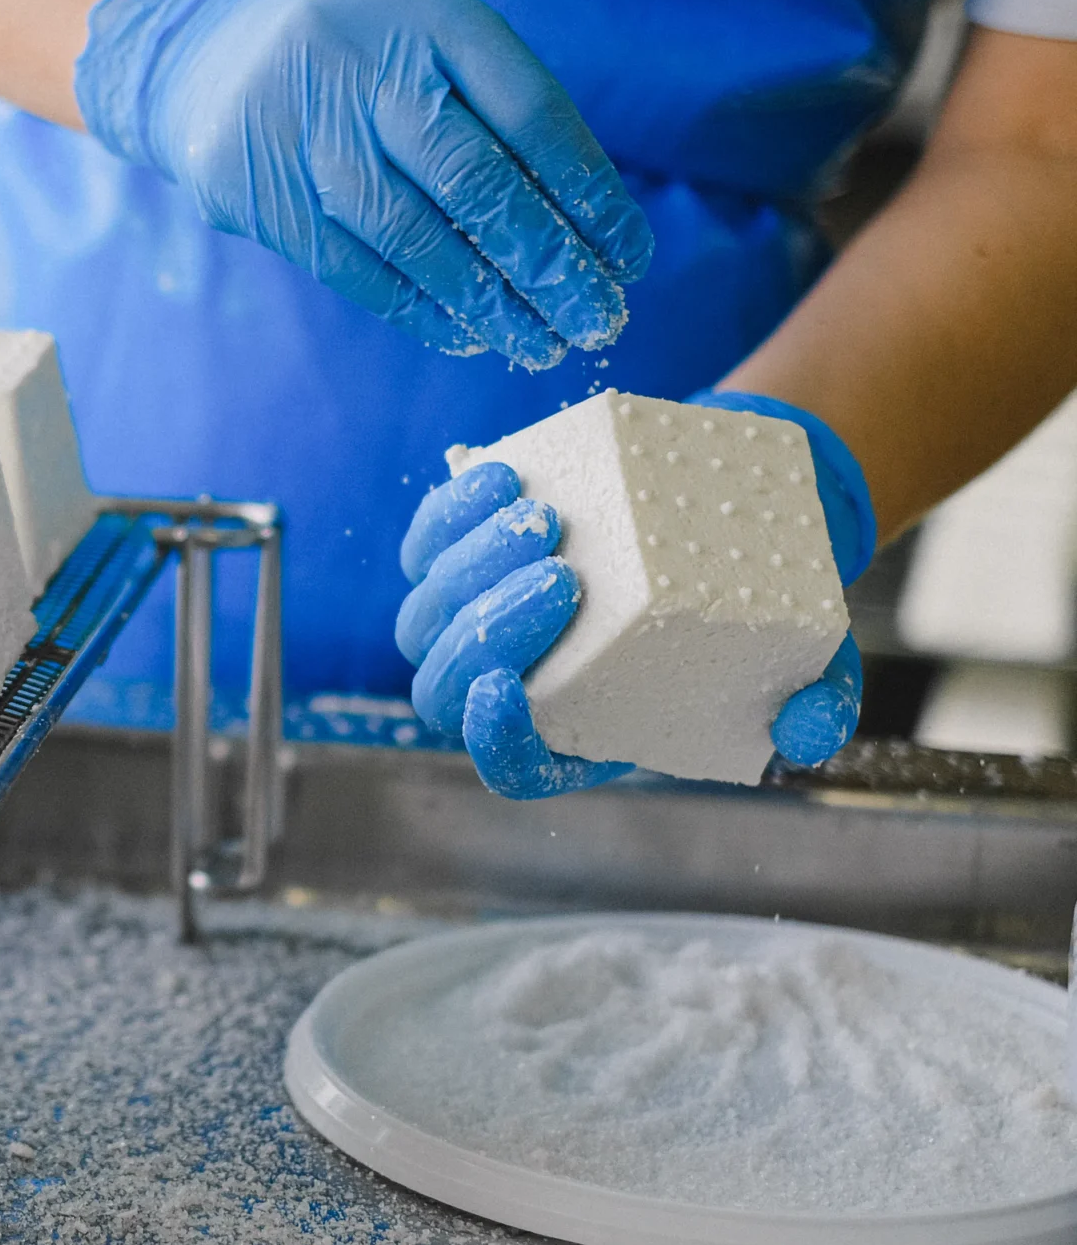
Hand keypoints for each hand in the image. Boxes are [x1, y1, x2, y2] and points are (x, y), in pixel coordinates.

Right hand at [77, 0, 654, 369]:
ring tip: (539, 344)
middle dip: (546, 260)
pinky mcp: (250, 187)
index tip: (628, 257)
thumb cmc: (361, 58)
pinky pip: (350, 265)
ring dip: (486, 302)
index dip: (586, 191)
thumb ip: (495, 108)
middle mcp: (351, 54)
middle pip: (472, 176)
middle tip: (596, 319)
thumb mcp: (427, 39)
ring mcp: (291, 122)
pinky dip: (416, 307)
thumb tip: (590, 234)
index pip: (527, 108)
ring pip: (410, 234)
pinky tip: (465, 333)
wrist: (208, 55)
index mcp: (418, 2)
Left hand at [395, 394, 877, 797]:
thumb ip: (816, 708)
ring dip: (471, 568)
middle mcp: (510, 684)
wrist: (729, 520)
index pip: (511, 763)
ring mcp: (476, 617)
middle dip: (492, 632)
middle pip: (451, 683)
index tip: (504, 692)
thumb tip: (808, 732)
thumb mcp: (807, 664)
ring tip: (543, 522)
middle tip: (563, 579)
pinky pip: (427, 543)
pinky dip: (452, 514)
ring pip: (430, 612)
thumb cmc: (753, 613)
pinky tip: (505, 481)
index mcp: (576, 734)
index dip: (494, 740)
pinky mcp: (464, 552)